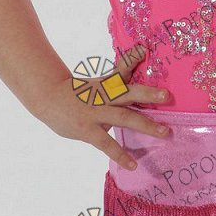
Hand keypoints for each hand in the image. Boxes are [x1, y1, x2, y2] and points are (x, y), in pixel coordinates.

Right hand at [36, 44, 170, 171]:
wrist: (47, 99)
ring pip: (123, 117)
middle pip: (128, 92)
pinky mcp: (88, 130)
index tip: (144, 50)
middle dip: (148, 94)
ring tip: (164, 132)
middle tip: (167, 96)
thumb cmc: (77, 92)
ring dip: (145, 124)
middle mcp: (103, 95)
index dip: (132, 58)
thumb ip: (116, 79)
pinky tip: (133, 164)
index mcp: (105, 83)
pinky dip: (120, 154)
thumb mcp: (97, 83)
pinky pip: (106, 144)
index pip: (121, 68)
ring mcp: (95, 113)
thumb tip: (135, 65)